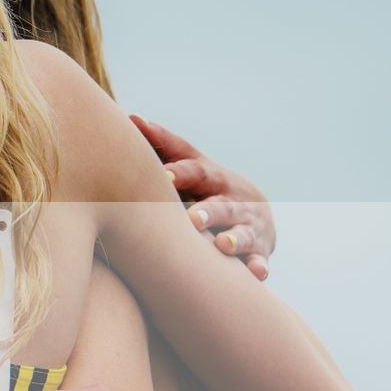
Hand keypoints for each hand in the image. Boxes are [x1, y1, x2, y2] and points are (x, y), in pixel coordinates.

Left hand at [131, 114, 274, 279]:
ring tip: (223, 244)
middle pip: (222, 203)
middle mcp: (234, 199)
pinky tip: (256, 275)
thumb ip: (164, 144)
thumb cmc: (206, 186)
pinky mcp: (259, 250)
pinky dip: (258, 267)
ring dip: (234, 238)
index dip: (181, 173)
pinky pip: (260, 260)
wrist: (256, 213)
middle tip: (192, 218)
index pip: (196, 171)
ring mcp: (249, 225)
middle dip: (208, 210)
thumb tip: (129, 116)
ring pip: (243, 232)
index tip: (164, 176)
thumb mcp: (191, 164)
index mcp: (212, 177)